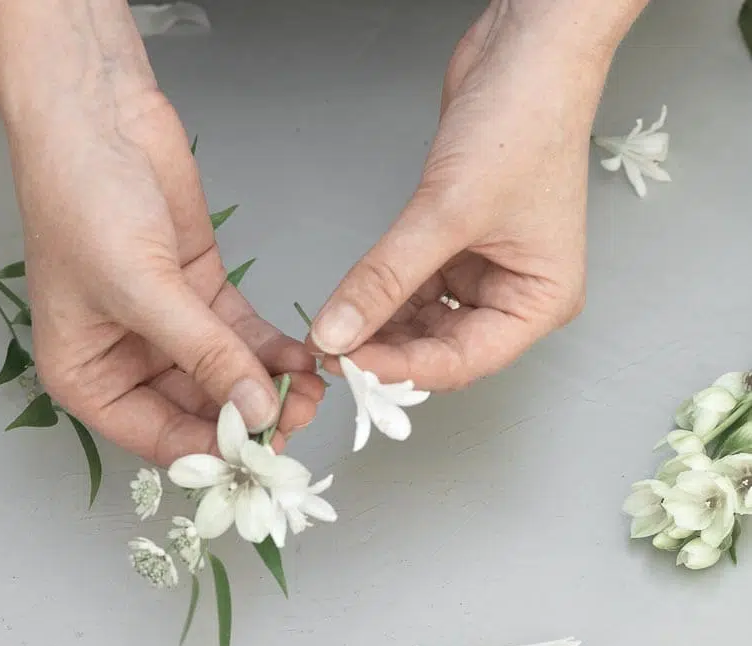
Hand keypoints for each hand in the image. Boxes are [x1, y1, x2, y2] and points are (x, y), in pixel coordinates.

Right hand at [9, 90, 322, 465]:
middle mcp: (125, 363)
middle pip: (197, 412)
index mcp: (87, 378)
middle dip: (249, 418)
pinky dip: (270, 351)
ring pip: (225, 376)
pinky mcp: (198, 295)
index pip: (159, 438)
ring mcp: (166, 330)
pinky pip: (239, 337)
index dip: (214, 450)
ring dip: (268, 386)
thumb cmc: (83, 201)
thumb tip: (257, 413)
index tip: (266, 454)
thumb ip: (204, 356)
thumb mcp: (142, 291)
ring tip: (313, 392)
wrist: (92, 112)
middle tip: (299, 421)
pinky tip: (302, 360)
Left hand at [308, 3, 614, 389]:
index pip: (463, 360)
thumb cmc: (525, 119)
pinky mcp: (456, 247)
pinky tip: (350, 303)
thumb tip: (338, 332)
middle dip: (386, 351)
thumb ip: (386, 278)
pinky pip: (414, 288)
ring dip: (379, 327)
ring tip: (334, 331)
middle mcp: (514, 294)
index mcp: (539, 300)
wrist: (527, 47)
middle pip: (440, 348)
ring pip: (422, 321)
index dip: (403, 369)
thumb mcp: (447, 212)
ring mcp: (485, 271)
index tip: (350, 366)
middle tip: (333, 353)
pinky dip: (382, 296)